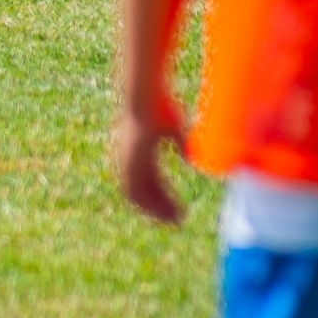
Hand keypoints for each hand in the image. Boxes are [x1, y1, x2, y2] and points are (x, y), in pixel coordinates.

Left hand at [114, 104, 186, 224]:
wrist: (144, 96)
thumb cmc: (160, 106)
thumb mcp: (174, 128)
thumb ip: (181, 144)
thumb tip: (190, 159)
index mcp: (138, 151)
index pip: (146, 181)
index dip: (159, 196)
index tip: (173, 207)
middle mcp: (128, 159)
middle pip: (140, 192)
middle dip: (157, 207)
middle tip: (175, 220)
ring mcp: (127, 160)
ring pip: (138, 194)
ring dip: (156, 209)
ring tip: (175, 220)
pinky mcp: (130, 160)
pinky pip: (138, 188)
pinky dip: (153, 201)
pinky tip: (167, 207)